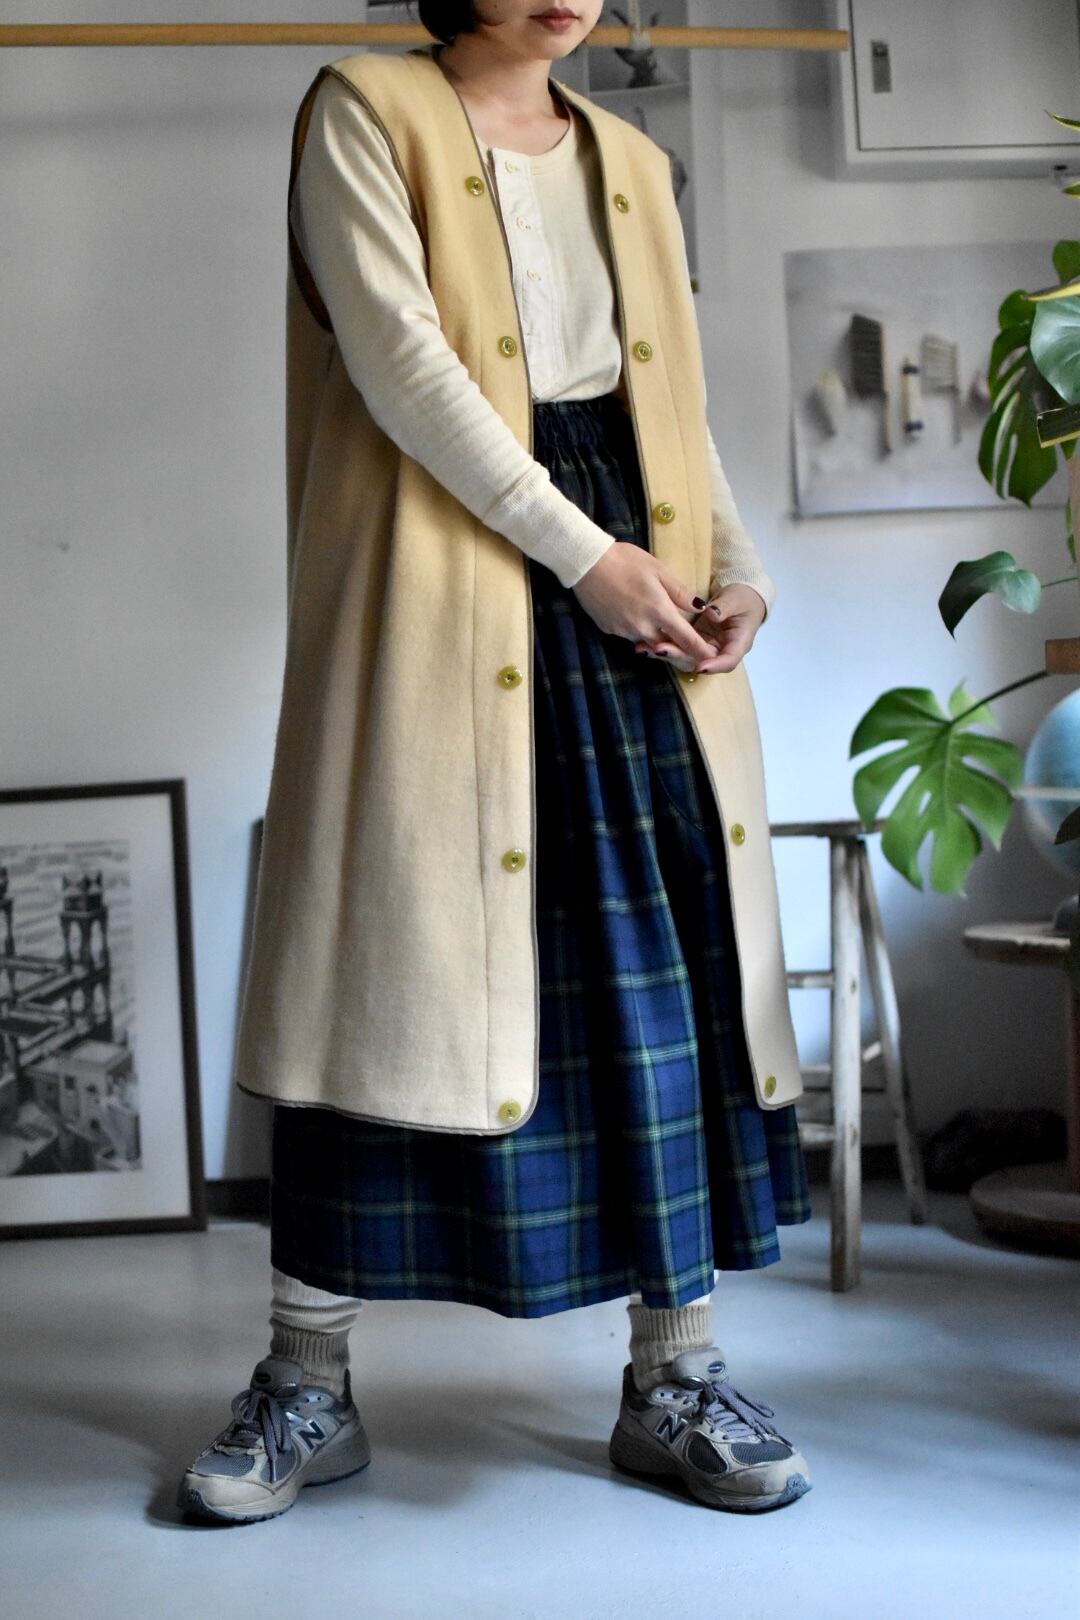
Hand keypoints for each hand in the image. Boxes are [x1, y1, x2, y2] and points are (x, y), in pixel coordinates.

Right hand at [570, 541, 719, 667]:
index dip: (701, 650)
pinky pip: (631, 636)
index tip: (713, 658)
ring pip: (649, 644)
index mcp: (659, 611)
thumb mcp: (658, 570)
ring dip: (660, 643)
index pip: (686, 638)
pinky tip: (637, 618)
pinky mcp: (610, 630)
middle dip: (681, 653)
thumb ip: (680, 592)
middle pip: (668, 649)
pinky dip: (639, 633)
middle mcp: (643, 627)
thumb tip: (699, 608)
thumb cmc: (624, 560)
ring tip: (667, 637)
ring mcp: (624, 631)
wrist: (587, 563)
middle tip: (693, 653)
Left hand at [633, 582, 765, 673]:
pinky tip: (643, 644)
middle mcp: (719, 651)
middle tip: (660, 649)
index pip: (728, 661)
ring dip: (666, 653)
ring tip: (645, 648)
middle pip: (700, 662)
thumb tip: (712, 614)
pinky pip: (677, 646)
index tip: (701, 667)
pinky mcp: (692, 641)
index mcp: (737, 643)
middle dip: (679, 656)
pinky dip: (662, 645)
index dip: (714, 666)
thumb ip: (725, 607)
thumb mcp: (737, 600)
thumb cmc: (743, 598)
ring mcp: (704, 647)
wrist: (739, 597)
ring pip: (685, 657)